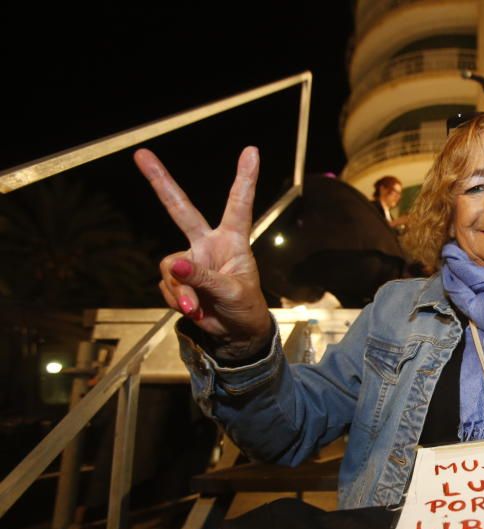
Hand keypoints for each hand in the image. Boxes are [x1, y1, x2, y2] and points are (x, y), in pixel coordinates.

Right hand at [135, 146, 272, 360]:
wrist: (236, 333)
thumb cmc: (245, 307)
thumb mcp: (232, 292)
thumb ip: (205, 278)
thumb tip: (175, 266)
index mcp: (232, 240)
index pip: (238, 205)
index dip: (245, 178)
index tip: (252, 151)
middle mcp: (208, 244)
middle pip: (181, 209)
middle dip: (161, 182)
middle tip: (142, 155)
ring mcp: (190, 261)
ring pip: (170, 268)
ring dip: (181, 291)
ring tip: (198, 307)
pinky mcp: (177, 279)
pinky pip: (167, 286)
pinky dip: (178, 301)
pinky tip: (194, 309)